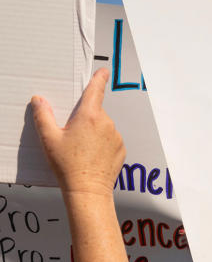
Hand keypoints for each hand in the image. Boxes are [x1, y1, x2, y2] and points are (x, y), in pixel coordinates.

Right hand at [30, 68, 122, 196]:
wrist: (88, 190)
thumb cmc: (68, 165)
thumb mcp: (49, 138)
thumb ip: (43, 116)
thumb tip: (39, 100)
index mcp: (89, 116)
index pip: (95, 90)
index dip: (99, 78)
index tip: (103, 71)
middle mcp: (107, 123)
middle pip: (95, 113)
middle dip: (84, 120)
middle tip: (71, 136)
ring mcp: (117, 137)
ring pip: (103, 127)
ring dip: (93, 133)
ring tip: (80, 150)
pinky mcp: (122, 149)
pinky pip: (110, 140)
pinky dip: (101, 144)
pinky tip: (91, 156)